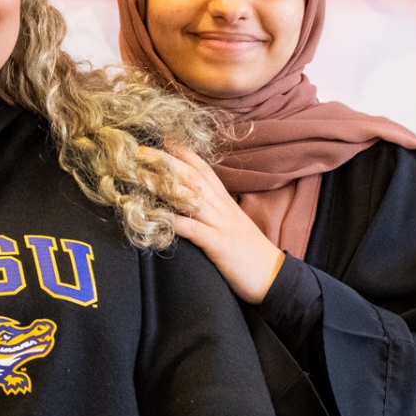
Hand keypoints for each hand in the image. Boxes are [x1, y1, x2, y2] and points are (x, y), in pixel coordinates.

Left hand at [144, 144, 284, 304]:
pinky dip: (174, 221)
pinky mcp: (220, 244)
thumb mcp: (231, 224)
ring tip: (142, 176)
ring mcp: (221, 224)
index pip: (203, 169)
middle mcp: (222, 207)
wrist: (274, 276)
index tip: (164, 140)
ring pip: (191, 197)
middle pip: (192, 176)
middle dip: (166, 162)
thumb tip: (191, 203)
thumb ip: (213, 211)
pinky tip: (157, 216)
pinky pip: (194, 229)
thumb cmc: (250, 252)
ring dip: (165, 185)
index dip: (183, 153)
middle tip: (141, 151)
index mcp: (225, 201)